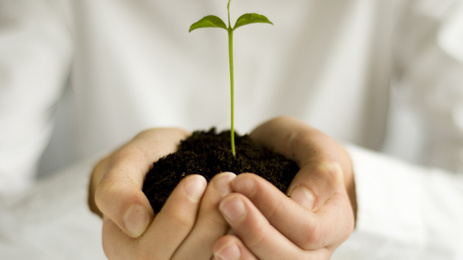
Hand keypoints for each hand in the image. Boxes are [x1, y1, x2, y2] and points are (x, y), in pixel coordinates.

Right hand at [88, 128, 235, 258]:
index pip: (148, 253)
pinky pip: (227, 256)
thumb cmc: (145, 161)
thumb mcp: (124, 164)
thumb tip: (136, 223)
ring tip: (234, 189)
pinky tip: (245, 209)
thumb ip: (117, 191)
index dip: (176, 217)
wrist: (170, 158)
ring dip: (227, 225)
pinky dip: (240, 237)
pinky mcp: (206, 256)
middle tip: (225, 180)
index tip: (197, 179)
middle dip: (208, 220)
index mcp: (121, 248)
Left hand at [212, 116, 356, 259]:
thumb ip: (318, 170)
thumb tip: (303, 201)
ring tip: (219, 242)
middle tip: (227, 203)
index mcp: (335, 221)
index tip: (242, 181)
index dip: (275, 208)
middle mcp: (319, 249)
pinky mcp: (267, 256)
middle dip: (256, 232)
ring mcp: (292, 256)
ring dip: (244, 257)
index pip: (310, 228)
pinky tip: (218, 252)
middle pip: (292, 258)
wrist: (283, 159)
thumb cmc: (297, 150)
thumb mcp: (311, 145)